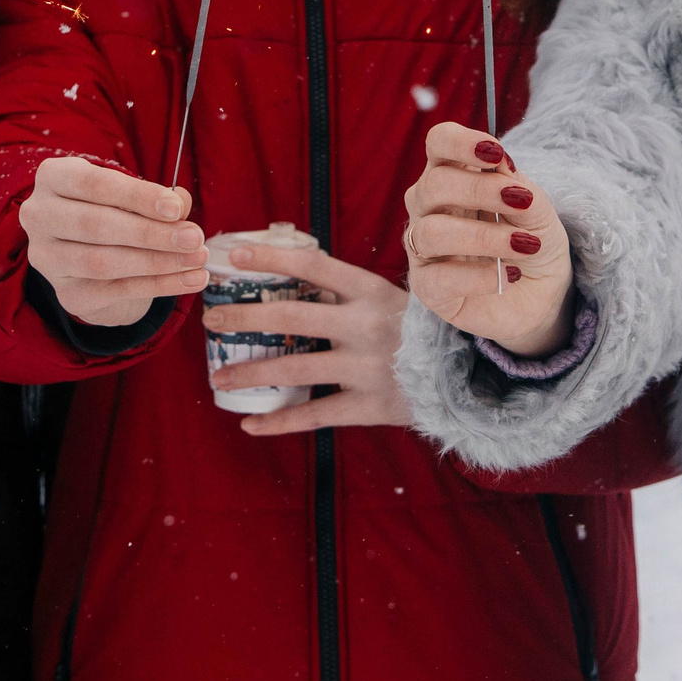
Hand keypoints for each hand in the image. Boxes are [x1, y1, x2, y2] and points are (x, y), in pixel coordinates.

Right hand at [19, 155, 207, 327]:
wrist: (90, 258)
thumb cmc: (113, 211)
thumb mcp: (132, 195)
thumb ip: (157, 198)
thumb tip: (182, 203)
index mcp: (53, 177)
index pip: (93, 185)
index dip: (137, 196)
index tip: (176, 209)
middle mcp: (39, 215)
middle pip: (96, 226)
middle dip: (150, 233)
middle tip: (194, 237)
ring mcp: (47, 257)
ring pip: (103, 262)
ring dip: (157, 262)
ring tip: (196, 259)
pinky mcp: (65, 292)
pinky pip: (116, 290)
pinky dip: (158, 285)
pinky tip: (190, 280)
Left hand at [204, 243, 408, 435]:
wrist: (469, 374)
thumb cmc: (417, 329)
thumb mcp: (388, 298)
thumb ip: (345, 291)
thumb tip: (291, 277)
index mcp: (369, 290)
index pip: (312, 265)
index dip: (270, 258)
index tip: (233, 256)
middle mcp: (365, 325)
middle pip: (292, 317)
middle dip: (245, 319)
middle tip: (212, 322)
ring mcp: (366, 367)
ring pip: (295, 369)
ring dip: (250, 372)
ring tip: (218, 375)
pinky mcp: (370, 406)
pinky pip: (315, 415)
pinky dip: (279, 422)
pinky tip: (249, 423)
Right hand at [403, 122, 575, 358]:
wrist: (542, 294)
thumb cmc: (533, 242)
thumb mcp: (538, 212)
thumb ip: (518, 187)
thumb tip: (500, 163)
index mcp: (453, 174)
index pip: (439, 143)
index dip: (460, 142)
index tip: (495, 153)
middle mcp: (429, 207)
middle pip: (433, 184)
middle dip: (479, 189)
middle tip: (521, 202)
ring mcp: (423, 247)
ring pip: (431, 232)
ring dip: (482, 236)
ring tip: (524, 245)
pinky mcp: (428, 287)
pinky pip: (438, 278)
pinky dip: (479, 276)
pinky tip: (510, 275)